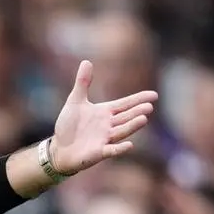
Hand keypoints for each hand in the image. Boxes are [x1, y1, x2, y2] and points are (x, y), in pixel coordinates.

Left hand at [51, 60, 157, 174]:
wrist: (59, 149)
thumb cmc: (69, 126)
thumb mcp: (75, 101)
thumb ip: (83, 83)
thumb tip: (86, 61)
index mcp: (105, 112)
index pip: (125, 104)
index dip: (138, 99)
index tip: (154, 95)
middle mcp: (108, 125)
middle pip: (126, 117)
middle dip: (137, 112)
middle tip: (149, 106)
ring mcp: (104, 139)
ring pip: (121, 132)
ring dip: (132, 126)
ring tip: (143, 119)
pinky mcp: (98, 152)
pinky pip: (111, 150)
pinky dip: (119, 148)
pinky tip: (129, 145)